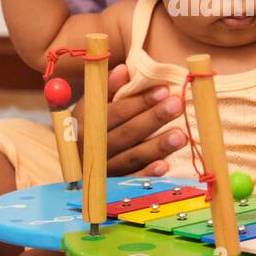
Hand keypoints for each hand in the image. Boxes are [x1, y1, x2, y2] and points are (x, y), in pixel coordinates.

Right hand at [71, 63, 187, 176]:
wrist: (74, 159)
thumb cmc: (91, 124)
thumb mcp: (92, 105)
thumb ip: (107, 88)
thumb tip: (124, 69)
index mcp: (87, 124)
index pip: (116, 112)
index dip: (139, 102)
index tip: (163, 90)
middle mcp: (92, 148)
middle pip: (126, 134)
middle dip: (153, 119)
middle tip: (176, 106)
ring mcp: (102, 169)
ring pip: (131, 157)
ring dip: (157, 147)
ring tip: (181, 135)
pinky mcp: (111, 186)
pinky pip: (131, 181)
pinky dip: (146, 174)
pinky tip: (165, 166)